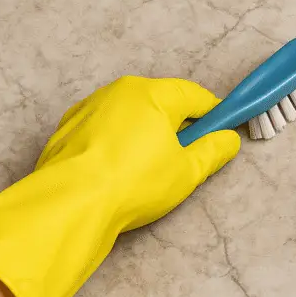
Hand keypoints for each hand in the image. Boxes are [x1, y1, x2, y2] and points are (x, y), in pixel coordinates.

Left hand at [0, 76, 240, 296]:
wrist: (69, 205)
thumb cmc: (134, 182)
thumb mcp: (187, 171)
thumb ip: (213, 151)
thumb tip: (229, 139)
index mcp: (151, 93)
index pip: (195, 95)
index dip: (214, 114)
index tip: (221, 134)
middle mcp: (118, 91)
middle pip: (160, 102)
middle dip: (176, 126)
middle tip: (184, 159)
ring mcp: (88, 108)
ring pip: (129, 116)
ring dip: (144, 134)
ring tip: (146, 170)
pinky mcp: (66, 129)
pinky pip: (103, 130)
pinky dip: (116, 143)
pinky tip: (116, 172)